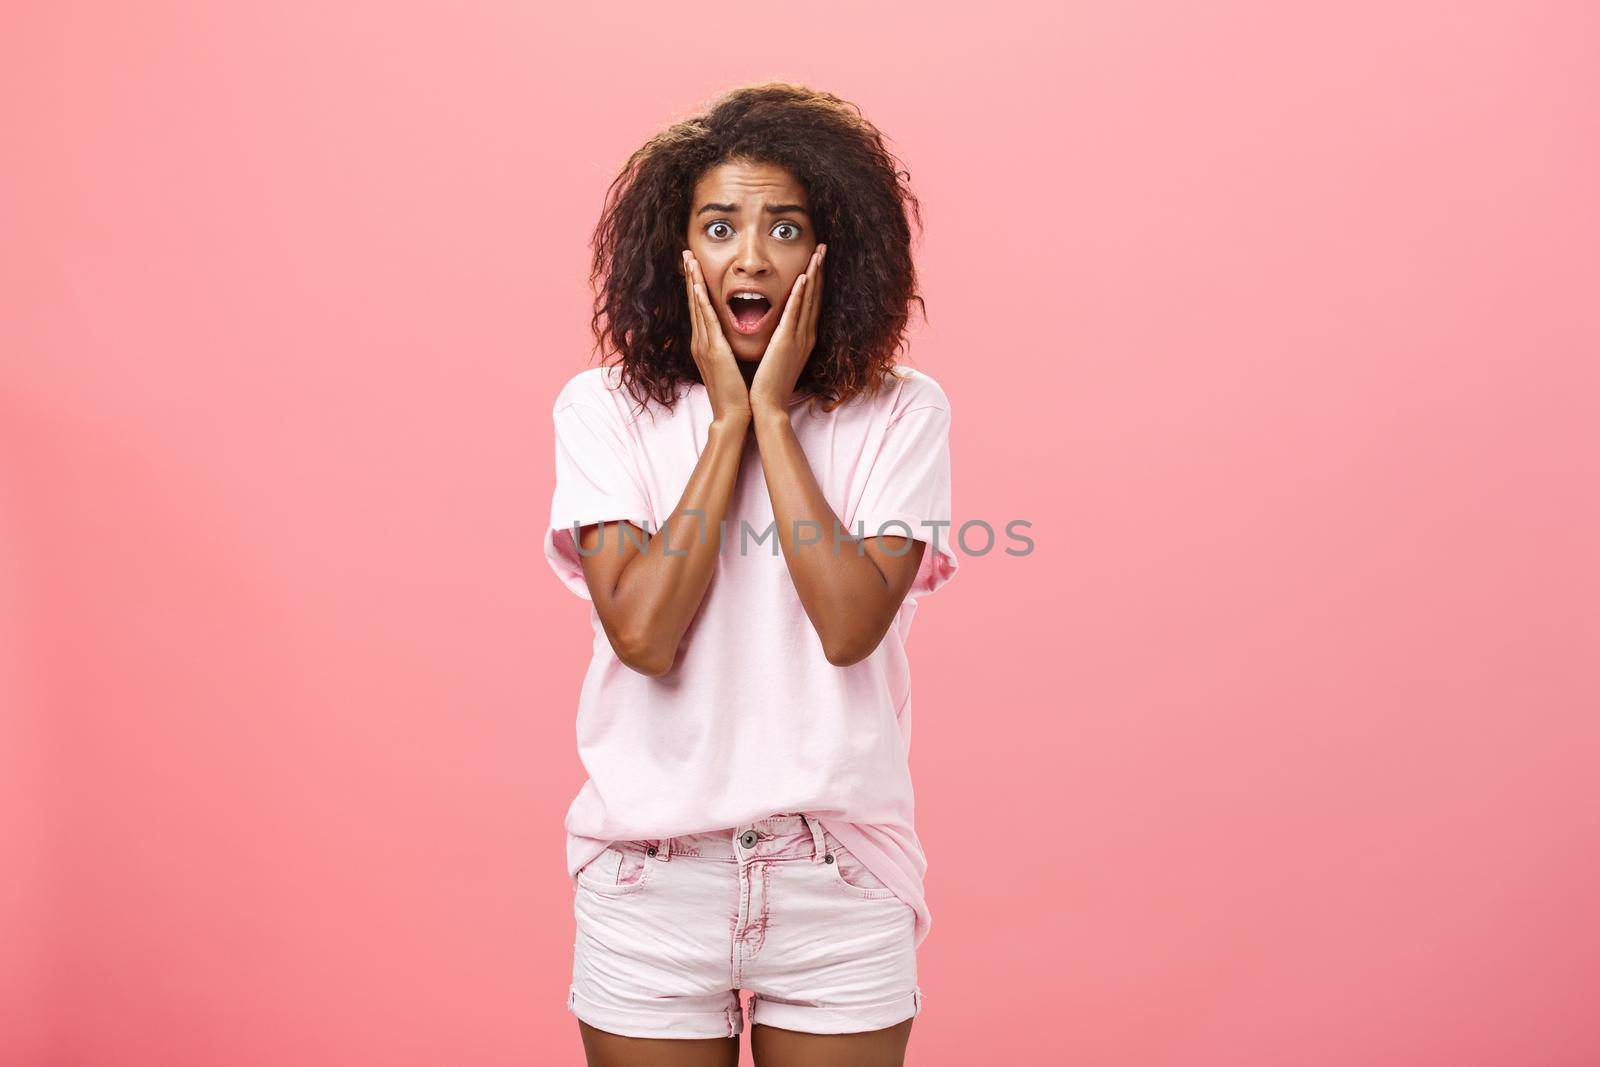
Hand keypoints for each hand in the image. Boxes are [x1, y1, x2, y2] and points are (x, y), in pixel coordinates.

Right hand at [683, 250, 751, 425]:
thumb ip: (726, 349)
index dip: (696, 287)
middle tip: (686, 254)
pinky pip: (707, 320)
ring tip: (689, 261)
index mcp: (705, 345)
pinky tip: (699, 286)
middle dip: (690, 277)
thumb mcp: (729, 365)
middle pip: (693, 303)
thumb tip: (730, 338)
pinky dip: (703, 301)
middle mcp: (700, 342)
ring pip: (697, 306)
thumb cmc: (736, 393)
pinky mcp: (713, 351)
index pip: (699, 309)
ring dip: (693, 282)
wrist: (734, 415)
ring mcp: (704, 346)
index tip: (693, 267)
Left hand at [750, 243, 824, 416]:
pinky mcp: (786, 343)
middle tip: (823, 246)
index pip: (812, 303)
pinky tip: (804, 278)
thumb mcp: (779, 357)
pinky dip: (800, 296)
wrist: (767, 406)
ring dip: (813, 275)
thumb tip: (780, 328)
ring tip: (818, 253)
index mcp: (802, 338)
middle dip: (819, 270)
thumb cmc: (769, 384)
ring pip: (809, 300)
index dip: (816, 280)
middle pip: (815, 296)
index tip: (817, 260)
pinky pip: (795, 314)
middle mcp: (805, 335)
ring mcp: (798, 339)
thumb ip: (782, 340)